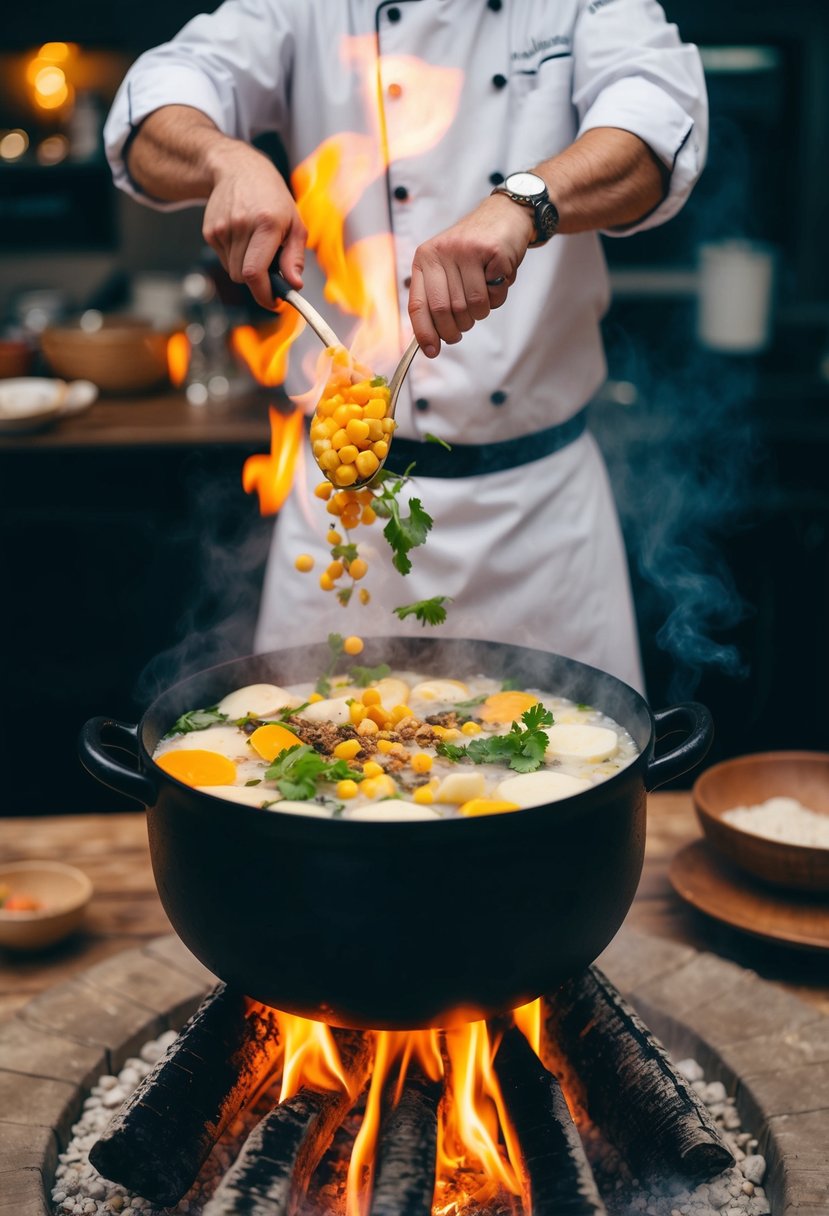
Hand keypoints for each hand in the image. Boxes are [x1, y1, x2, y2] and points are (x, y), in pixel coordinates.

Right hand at [202, 143, 306, 308]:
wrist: (238, 170)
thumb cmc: (272, 199)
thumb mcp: (295, 223)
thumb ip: (295, 258)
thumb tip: (295, 286)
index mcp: (266, 224)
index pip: (255, 273)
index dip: (263, 295)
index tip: (274, 302)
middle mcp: (241, 225)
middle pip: (244, 277)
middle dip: (259, 281)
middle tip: (270, 266)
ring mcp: (221, 228)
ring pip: (234, 271)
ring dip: (247, 268)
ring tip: (256, 244)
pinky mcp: (209, 231)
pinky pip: (224, 260)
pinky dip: (236, 257)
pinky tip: (242, 237)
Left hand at [408, 194, 534, 356]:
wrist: (505, 215)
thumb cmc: (474, 250)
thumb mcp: (446, 266)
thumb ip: (436, 298)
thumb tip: (429, 341)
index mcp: (425, 258)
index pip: (418, 304)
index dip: (424, 333)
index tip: (432, 351)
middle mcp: (442, 252)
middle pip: (446, 311)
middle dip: (457, 328)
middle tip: (464, 326)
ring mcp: (468, 251)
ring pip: (472, 306)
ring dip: (480, 312)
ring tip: (483, 295)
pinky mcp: (494, 253)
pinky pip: (494, 295)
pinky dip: (497, 297)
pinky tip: (497, 280)